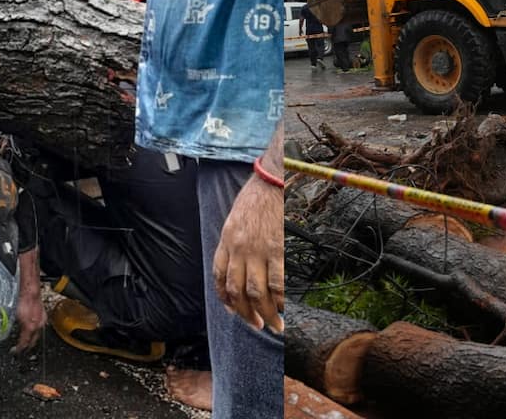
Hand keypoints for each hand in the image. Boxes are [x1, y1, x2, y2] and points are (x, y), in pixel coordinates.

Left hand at [13, 249, 45, 353]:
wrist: (27, 269)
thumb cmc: (17, 285)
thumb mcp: (7, 304)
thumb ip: (4, 318)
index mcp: (28, 320)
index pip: (25, 342)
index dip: (18, 350)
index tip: (14, 353)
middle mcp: (37, 318)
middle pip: (34, 339)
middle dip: (26, 346)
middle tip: (18, 350)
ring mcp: (41, 312)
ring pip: (37, 331)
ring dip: (30, 337)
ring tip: (22, 341)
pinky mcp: (42, 306)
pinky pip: (38, 322)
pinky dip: (33, 327)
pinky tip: (27, 325)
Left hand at [211, 174, 284, 333]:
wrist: (271, 180)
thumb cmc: (255, 197)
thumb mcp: (234, 219)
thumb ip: (234, 242)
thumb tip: (239, 264)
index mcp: (226, 241)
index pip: (220, 277)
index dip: (225, 298)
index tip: (233, 310)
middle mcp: (238, 249)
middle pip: (237, 290)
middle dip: (246, 313)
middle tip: (256, 325)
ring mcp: (257, 250)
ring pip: (256, 292)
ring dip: (264, 312)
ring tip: (273, 325)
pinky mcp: (276, 249)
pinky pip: (277, 281)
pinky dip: (280, 299)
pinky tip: (285, 307)